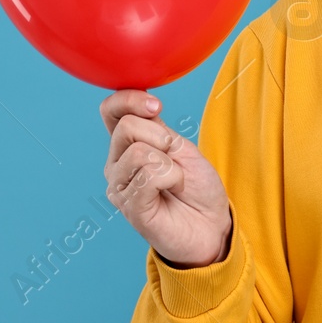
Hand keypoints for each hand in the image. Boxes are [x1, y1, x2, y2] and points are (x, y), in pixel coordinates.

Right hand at [101, 90, 232, 268]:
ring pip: (138, 152)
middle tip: (174, 157)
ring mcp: (119, 187)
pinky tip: (172, 190)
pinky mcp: (130, 207)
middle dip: (160, 136)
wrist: (211, 223)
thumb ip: (155, 127)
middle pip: (126, 127)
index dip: (129, 99)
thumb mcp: (178, 145)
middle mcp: (116, 164)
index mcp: (126, 145)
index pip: (110, 110)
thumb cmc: (196, 185)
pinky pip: (149, 175)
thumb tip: (144, 106)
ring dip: (169, 162)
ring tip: (175, 179)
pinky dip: (171, 177)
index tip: (157, 107)